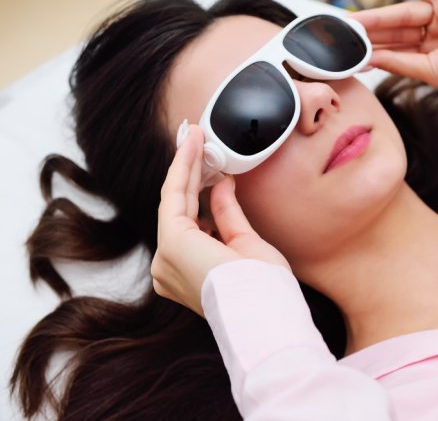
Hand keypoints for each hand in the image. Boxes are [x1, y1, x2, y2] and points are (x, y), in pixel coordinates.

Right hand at [151, 125, 288, 315]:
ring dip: (185, 163)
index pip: (192, 221)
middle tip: (194, 139)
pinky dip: (183, 167)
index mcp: (188, 271)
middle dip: (188, 170)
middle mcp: (169, 266)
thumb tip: (222, 185)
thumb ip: (228, 215)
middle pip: (180, 206)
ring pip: (176, 197)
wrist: (264, 308)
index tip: (208, 165)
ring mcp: (167, 256)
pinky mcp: (171, 242)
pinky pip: (175, 195)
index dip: (198, 189)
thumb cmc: (262, 287)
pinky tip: (192, 145)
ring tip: (194, 134)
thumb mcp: (246, 243)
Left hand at [351, 0, 437, 95]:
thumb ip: (399, 61)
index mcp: (434, 57)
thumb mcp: (430, 71)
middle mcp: (436, 35)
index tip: (349, 57)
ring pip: (400, 14)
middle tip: (343, 37)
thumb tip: (371, 58)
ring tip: (350, 22)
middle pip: (394, 33)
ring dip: (374, 17)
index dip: (372, 54)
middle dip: (368, 36)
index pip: (396, 53)